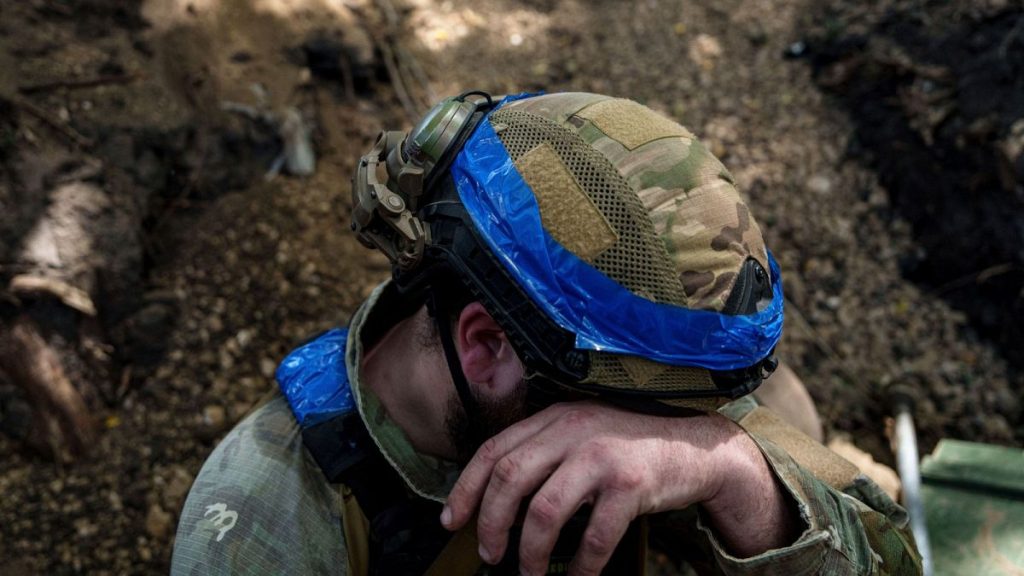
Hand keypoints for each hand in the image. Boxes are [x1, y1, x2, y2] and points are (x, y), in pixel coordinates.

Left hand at [441, 401, 798, 574]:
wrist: (694, 447)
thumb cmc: (630, 448)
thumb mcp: (582, 435)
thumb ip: (544, 453)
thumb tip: (496, 501)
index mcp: (554, 418)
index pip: (494, 450)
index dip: (466, 488)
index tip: (452, 521)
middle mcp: (573, 429)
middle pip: (510, 478)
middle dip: (491, 523)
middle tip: (490, 554)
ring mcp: (602, 456)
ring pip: (544, 510)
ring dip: (530, 551)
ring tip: (529, 572)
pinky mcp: (632, 485)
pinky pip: (594, 536)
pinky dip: (582, 565)